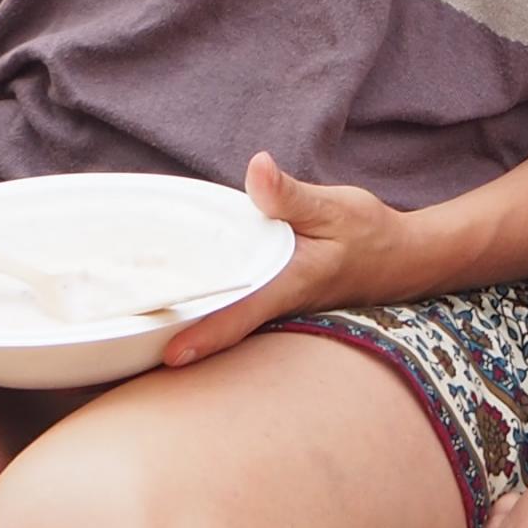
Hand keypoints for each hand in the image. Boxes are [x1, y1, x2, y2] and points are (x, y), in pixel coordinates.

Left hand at [160, 151, 421, 365]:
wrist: (400, 260)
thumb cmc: (369, 233)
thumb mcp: (334, 206)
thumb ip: (290, 195)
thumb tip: (257, 170)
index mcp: (290, 283)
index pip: (243, 314)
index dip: (206, 335)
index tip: (170, 356)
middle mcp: (278, 304)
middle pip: (223, 328)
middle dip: (180, 338)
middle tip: (128, 346)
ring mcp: (275, 308)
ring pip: (227, 323)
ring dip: (189, 326)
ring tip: (136, 332)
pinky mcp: (273, 301)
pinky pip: (235, 311)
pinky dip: (207, 310)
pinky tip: (176, 302)